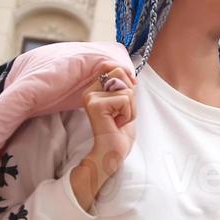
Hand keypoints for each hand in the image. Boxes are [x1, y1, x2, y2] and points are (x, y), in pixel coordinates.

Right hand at [80, 64, 137, 179]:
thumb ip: (124, 86)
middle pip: (120, 72)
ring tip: (118, 120)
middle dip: (130, 94)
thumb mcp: (125, 103)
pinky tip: (117, 124)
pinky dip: (128, 114)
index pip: (113, 67)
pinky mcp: (96, 105)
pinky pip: (125, 100)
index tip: (130, 92)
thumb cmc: (120, 131)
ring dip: (130, 108)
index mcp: (94, 89)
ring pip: (126, 89)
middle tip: (120, 112)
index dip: (126, 76)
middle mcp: (89, 91)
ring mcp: (91, 97)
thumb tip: (128, 71)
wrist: (112, 153)